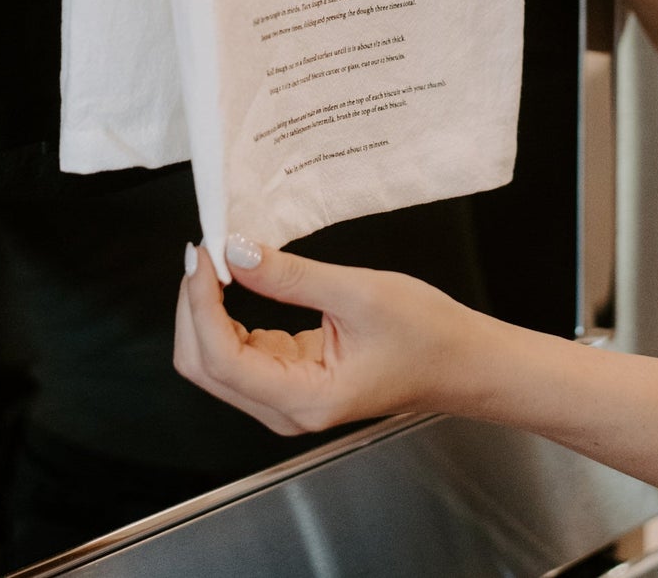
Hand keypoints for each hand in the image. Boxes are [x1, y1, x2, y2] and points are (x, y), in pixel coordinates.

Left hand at [174, 238, 482, 435]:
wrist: (463, 362)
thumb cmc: (426, 334)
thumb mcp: (358, 293)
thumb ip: (291, 275)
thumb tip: (235, 252)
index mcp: (304, 399)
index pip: (220, 359)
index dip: (200, 303)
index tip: (204, 253)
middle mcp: (287, 409)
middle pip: (204, 366)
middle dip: (194, 306)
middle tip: (206, 248)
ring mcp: (286, 398)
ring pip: (215, 360)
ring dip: (207, 309)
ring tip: (218, 257)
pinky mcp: (291, 380)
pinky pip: (239, 353)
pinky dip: (228, 315)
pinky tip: (237, 278)